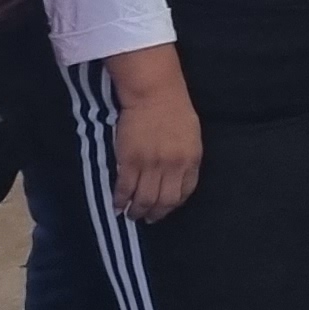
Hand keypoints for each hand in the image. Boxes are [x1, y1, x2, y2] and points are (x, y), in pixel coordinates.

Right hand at [110, 77, 202, 221]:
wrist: (153, 91)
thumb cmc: (174, 108)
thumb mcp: (191, 135)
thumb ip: (187, 157)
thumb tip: (177, 177)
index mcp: (191, 160)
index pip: (184, 192)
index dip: (173, 204)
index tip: (165, 207)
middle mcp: (173, 166)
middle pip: (164, 201)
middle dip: (155, 214)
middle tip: (147, 218)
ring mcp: (151, 165)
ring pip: (144, 199)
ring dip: (136, 211)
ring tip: (131, 215)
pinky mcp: (130, 161)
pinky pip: (125, 188)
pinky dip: (120, 200)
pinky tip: (117, 205)